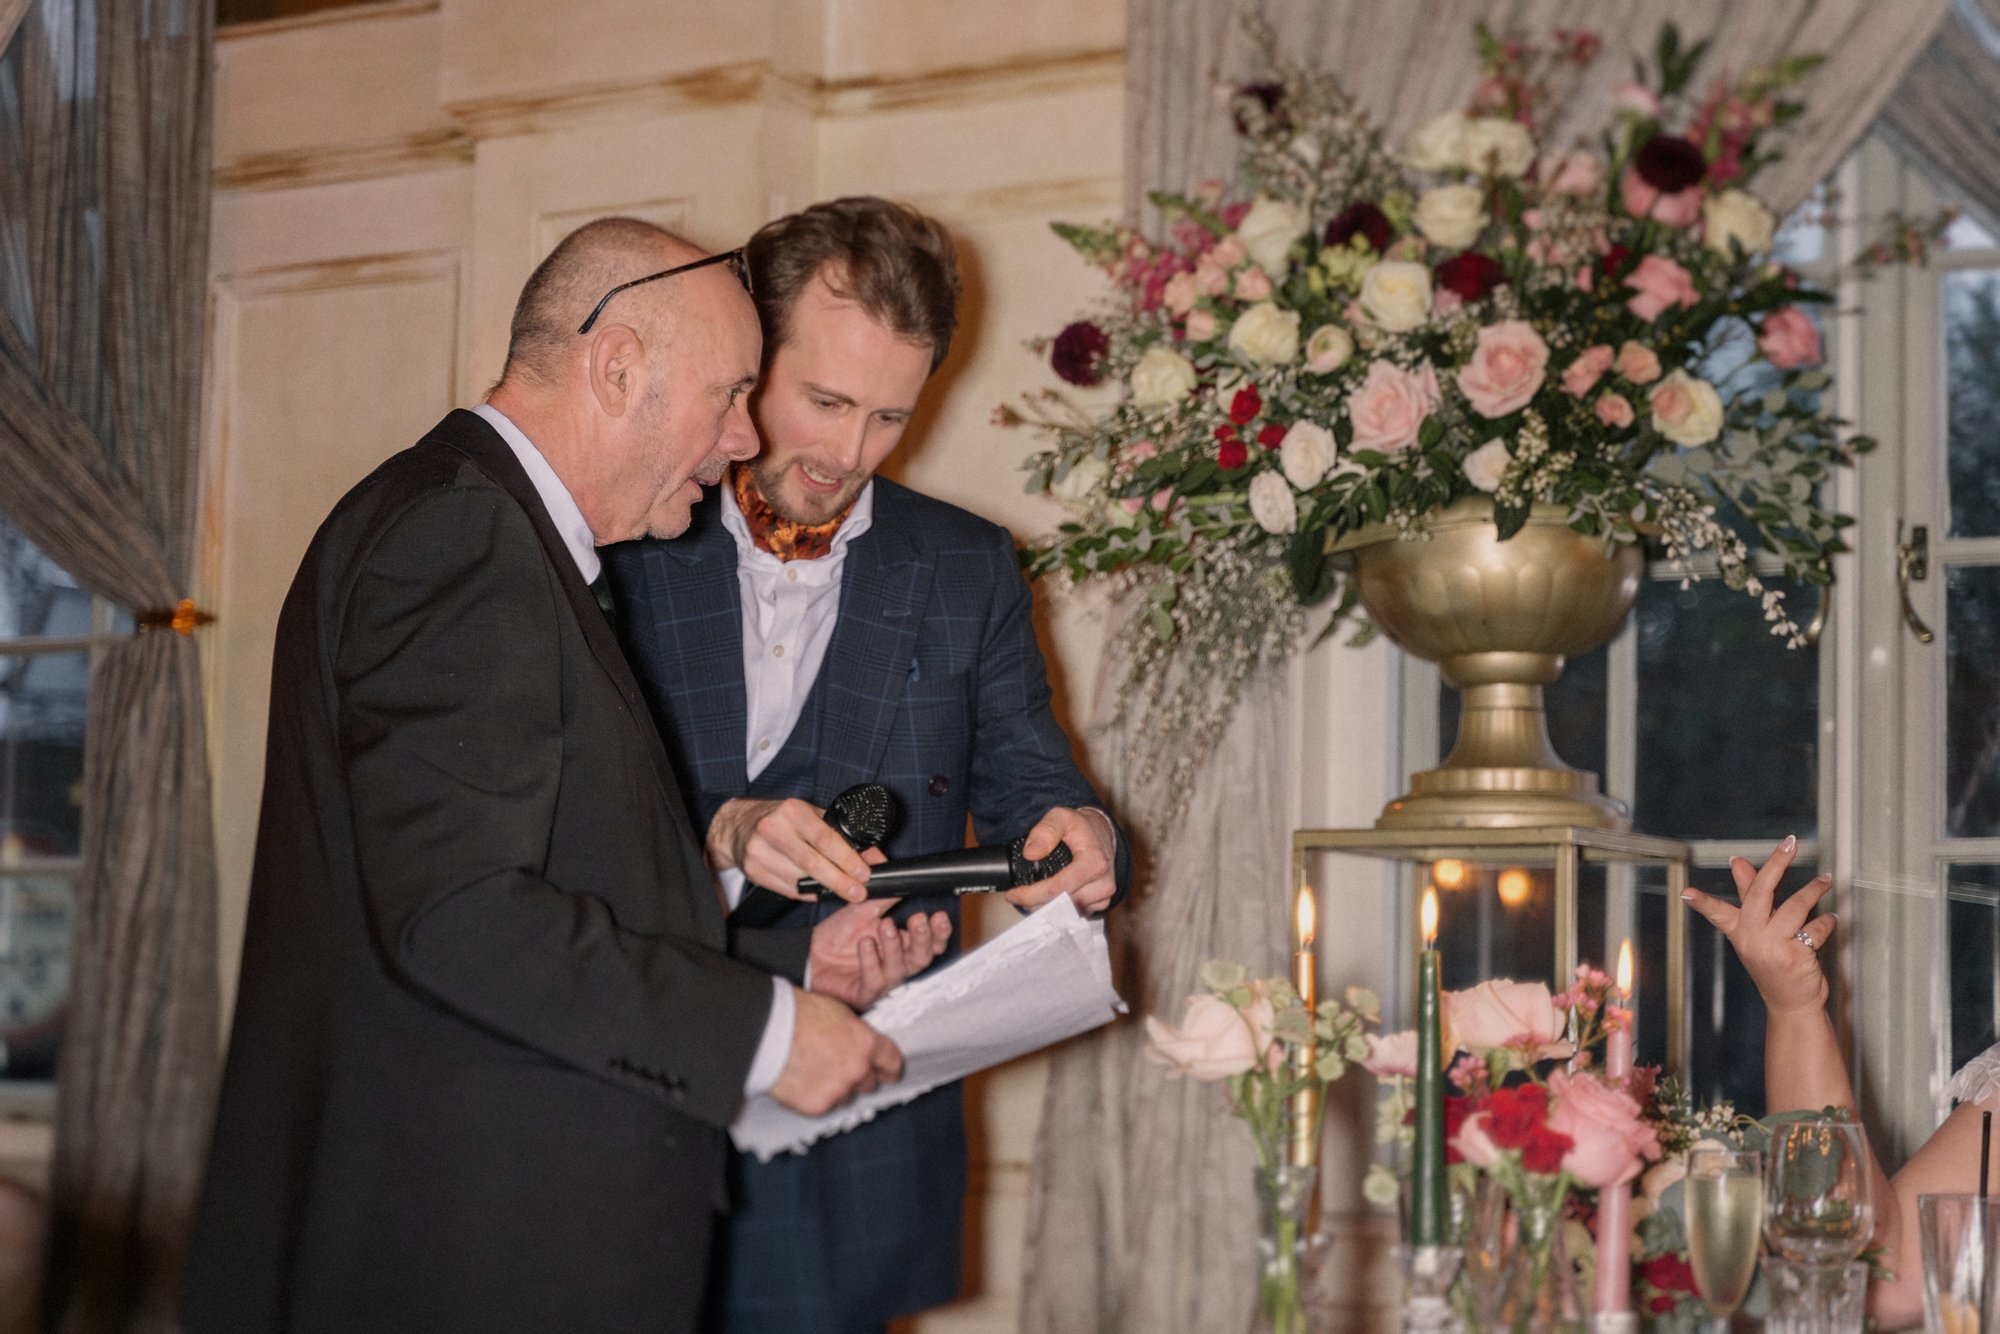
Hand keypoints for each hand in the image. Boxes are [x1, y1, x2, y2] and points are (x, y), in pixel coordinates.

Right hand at [706, 797, 874, 902]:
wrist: (738, 825)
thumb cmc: (782, 819)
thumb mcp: (810, 815)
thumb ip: (841, 834)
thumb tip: (875, 857)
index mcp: (792, 810)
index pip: (824, 838)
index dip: (846, 859)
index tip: (864, 873)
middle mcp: (773, 829)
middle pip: (812, 863)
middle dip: (839, 881)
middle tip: (858, 892)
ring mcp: (759, 852)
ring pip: (799, 880)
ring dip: (825, 890)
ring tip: (844, 893)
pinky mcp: (753, 871)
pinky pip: (787, 889)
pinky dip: (807, 894)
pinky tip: (820, 893)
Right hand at [768, 990, 903, 1115]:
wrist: (768, 1032)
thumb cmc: (799, 1014)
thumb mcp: (839, 1013)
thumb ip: (857, 1034)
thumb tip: (861, 1044)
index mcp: (866, 1044)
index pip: (892, 1064)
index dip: (889, 1068)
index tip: (887, 1072)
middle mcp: (857, 1070)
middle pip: (870, 1083)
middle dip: (860, 1077)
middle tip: (841, 1067)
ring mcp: (838, 1090)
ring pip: (847, 1096)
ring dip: (838, 1088)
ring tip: (816, 1070)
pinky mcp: (818, 1106)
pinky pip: (825, 1105)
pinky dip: (816, 1096)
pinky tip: (803, 1080)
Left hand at [808, 899, 951, 1009]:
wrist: (809, 953)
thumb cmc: (839, 936)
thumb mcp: (863, 909)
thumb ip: (884, 895)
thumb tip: (900, 877)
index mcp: (902, 945)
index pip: (931, 943)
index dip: (939, 932)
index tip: (938, 916)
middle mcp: (897, 965)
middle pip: (922, 958)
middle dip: (923, 938)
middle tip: (918, 919)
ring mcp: (882, 981)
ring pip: (899, 969)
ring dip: (894, 945)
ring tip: (884, 925)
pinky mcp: (864, 993)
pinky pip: (873, 980)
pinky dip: (871, 961)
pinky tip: (865, 944)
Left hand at [1006, 806, 1116, 913]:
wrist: (1102, 833)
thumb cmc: (1081, 827)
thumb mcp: (1061, 817)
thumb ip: (1045, 831)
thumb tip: (1030, 853)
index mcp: (1094, 862)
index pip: (1058, 888)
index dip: (1031, 895)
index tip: (1014, 894)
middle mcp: (1103, 883)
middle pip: (1060, 905)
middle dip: (1034, 903)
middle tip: (1017, 895)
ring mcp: (1103, 896)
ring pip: (1066, 914)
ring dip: (1044, 908)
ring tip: (1030, 895)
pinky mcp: (1101, 903)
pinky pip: (1075, 914)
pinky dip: (1058, 909)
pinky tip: (1048, 899)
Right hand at [1681, 834, 1833, 1016]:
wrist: (1792, 1003)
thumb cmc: (1774, 962)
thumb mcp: (1757, 930)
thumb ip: (1749, 893)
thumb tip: (1737, 862)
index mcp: (1740, 931)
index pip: (1717, 912)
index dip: (1702, 902)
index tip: (1686, 893)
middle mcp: (1753, 938)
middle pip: (1762, 893)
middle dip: (1777, 864)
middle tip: (1790, 844)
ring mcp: (1774, 947)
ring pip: (1796, 907)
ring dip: (1814, 890)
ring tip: (1825, 880)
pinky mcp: (1796, 956)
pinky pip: (1816, 928)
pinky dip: (1827, 921)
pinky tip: (1830, 919)